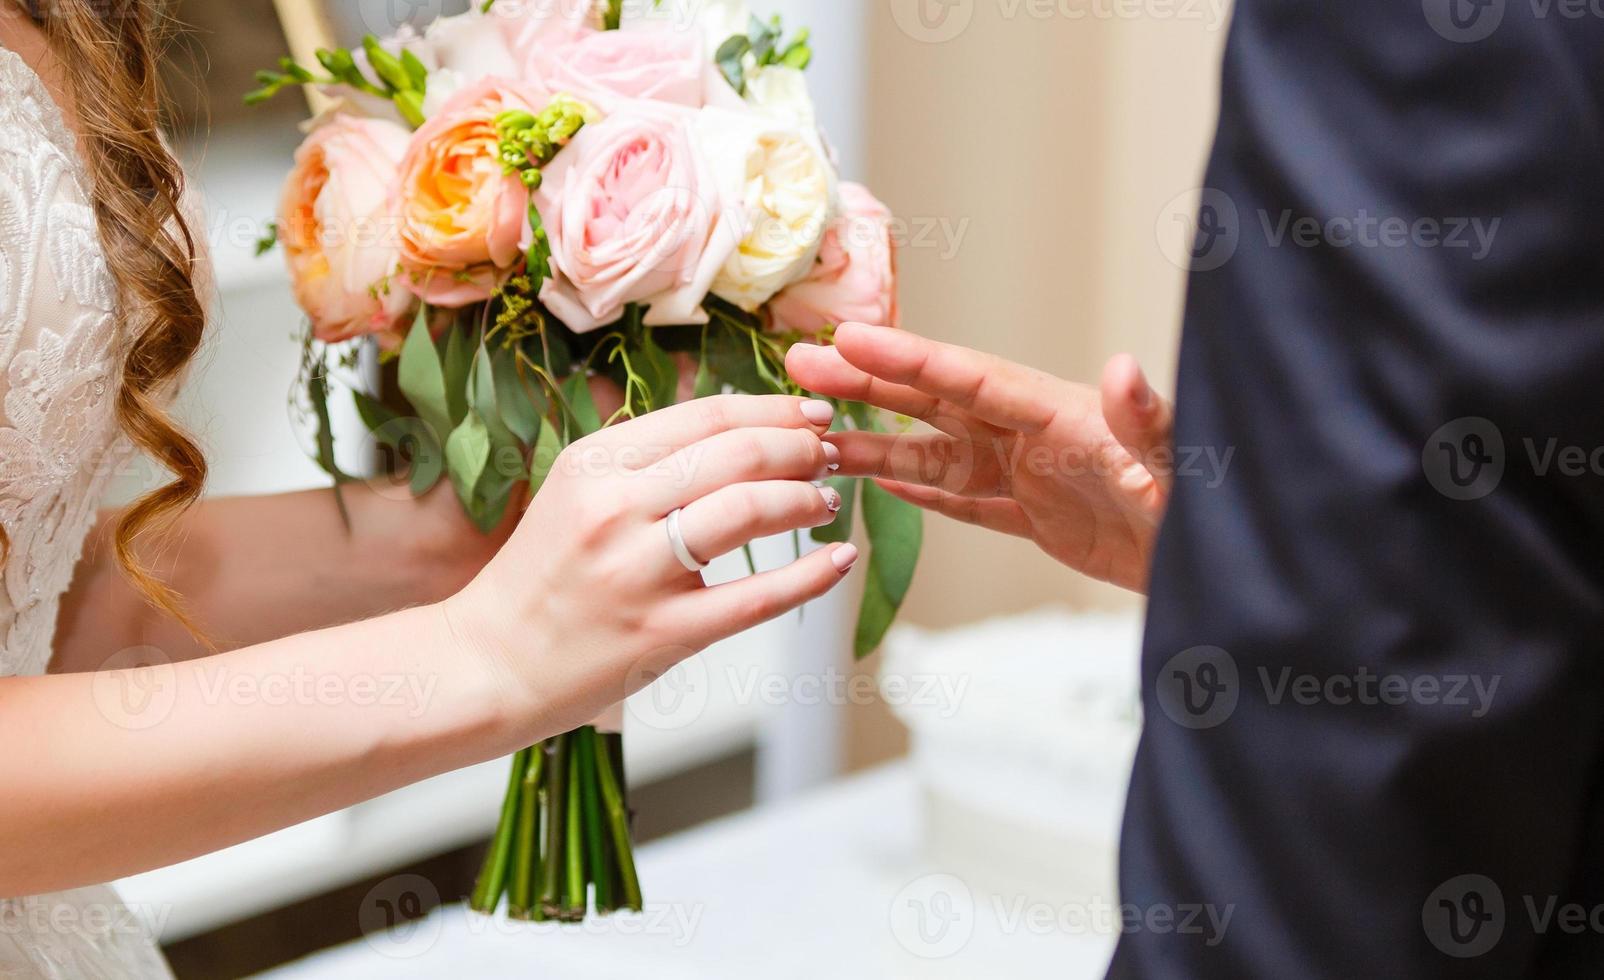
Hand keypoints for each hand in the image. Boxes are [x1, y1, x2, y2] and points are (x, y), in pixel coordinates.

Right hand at [444, 395, 856, 736]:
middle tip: (830, 453)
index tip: (810, 413)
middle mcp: (615, 508)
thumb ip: (645, 457)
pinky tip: (838, 560)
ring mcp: (639, 572)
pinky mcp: (663, 633)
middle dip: (800, 447)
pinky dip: (810, 575)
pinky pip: (756, 597)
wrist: (488, 664)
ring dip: (805, 497)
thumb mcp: (576, 491)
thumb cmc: (542, 577)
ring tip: (827, 499)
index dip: (772, 409)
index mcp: (595, 462)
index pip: (705, 415)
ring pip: (748, 511)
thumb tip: (736, 425)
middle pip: (737, 454)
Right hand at [786, 323, 1172, 593]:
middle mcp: (1035, 434)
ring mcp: (1031, 474)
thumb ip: (1147, 423)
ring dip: (878, 441)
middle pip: (935, 402)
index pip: (969, 378)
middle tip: (801, 364)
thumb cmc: (1205, 514)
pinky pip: (964, 500)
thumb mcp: (1177, 472)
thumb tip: (1123, 368)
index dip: (907, 359)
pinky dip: (920, 490)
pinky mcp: (1037, 517)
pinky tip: (880, 480)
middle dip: (869, 383)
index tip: (847, 339)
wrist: (1224, 569)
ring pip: (937, 452)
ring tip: (815, 432)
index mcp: (1060, 413)